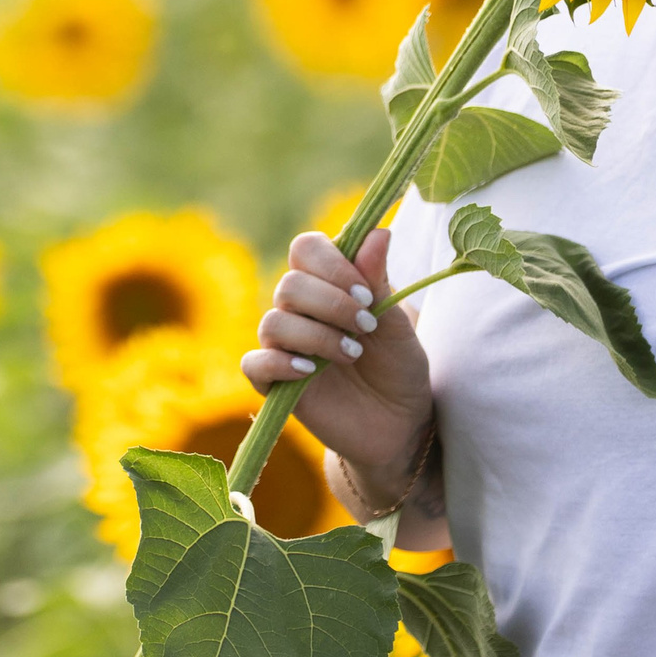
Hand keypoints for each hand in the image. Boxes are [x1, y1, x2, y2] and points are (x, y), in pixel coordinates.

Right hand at [240, 227, 433, 485]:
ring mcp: (285, 346)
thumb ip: (379, 280)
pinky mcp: (275, 383)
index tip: (365, 293)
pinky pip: (254, 363)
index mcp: (328, 284)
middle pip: (289, 284)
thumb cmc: (399, 367)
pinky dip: (280, 362)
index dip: (332, 264)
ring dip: (316, 335)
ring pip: (273, 321)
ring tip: (353, 354)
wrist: (401, 424)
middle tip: (366, 326)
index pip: (306, 249)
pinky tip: (311, 371)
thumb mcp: (397, 323)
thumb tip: (378, 232)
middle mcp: (300, 310)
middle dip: (331, 303)